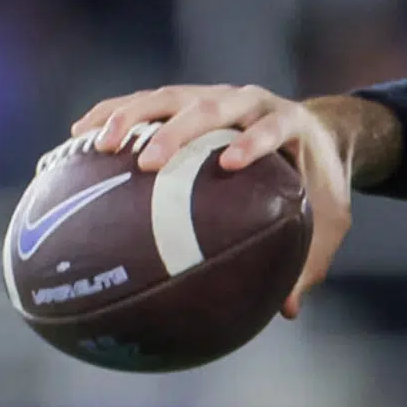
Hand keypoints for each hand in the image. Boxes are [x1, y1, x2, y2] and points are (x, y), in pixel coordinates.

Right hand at [71, 84, 352, 318]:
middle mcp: (250, 101)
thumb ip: (310, 261)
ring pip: (170, 96)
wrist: (318, 133)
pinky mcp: (189, 98)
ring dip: (131, 115)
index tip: (230, 163)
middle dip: (178, 130)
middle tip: (148, 162)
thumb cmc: (321, 183)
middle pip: (212, 106)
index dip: (254, 141)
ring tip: (97, 145)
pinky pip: (146, 102)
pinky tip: (78, 138)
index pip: (272, 128)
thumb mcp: (328, 221)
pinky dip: (112, 113)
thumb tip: (287, 311)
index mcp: (290, 124)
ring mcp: (216, 95)